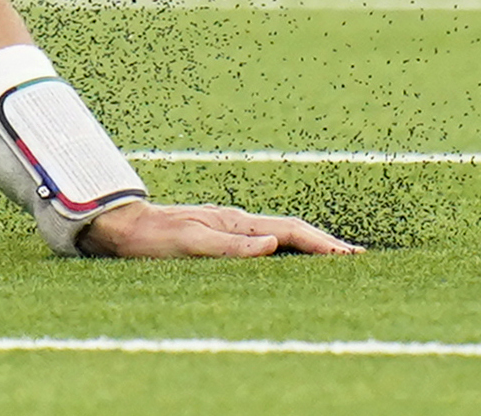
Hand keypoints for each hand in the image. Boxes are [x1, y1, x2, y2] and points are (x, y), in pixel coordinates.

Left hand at [79, 199, 359, 258]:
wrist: (123, 228)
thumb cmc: (154, 239)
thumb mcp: (191, 245)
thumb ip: (231, 246)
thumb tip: (272, 244)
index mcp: (236, 222)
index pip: (290, 231)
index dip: (322, 244)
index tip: (349, 256)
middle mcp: (238, 222)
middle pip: (292, 230)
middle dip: (325, 244)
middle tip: (357, 259)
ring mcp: (231, 228)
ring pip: (281, 235)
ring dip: (309, 246)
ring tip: (335, 259)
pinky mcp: (221, 237)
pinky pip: (265, 242)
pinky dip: (288, 250)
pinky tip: (292, 259)